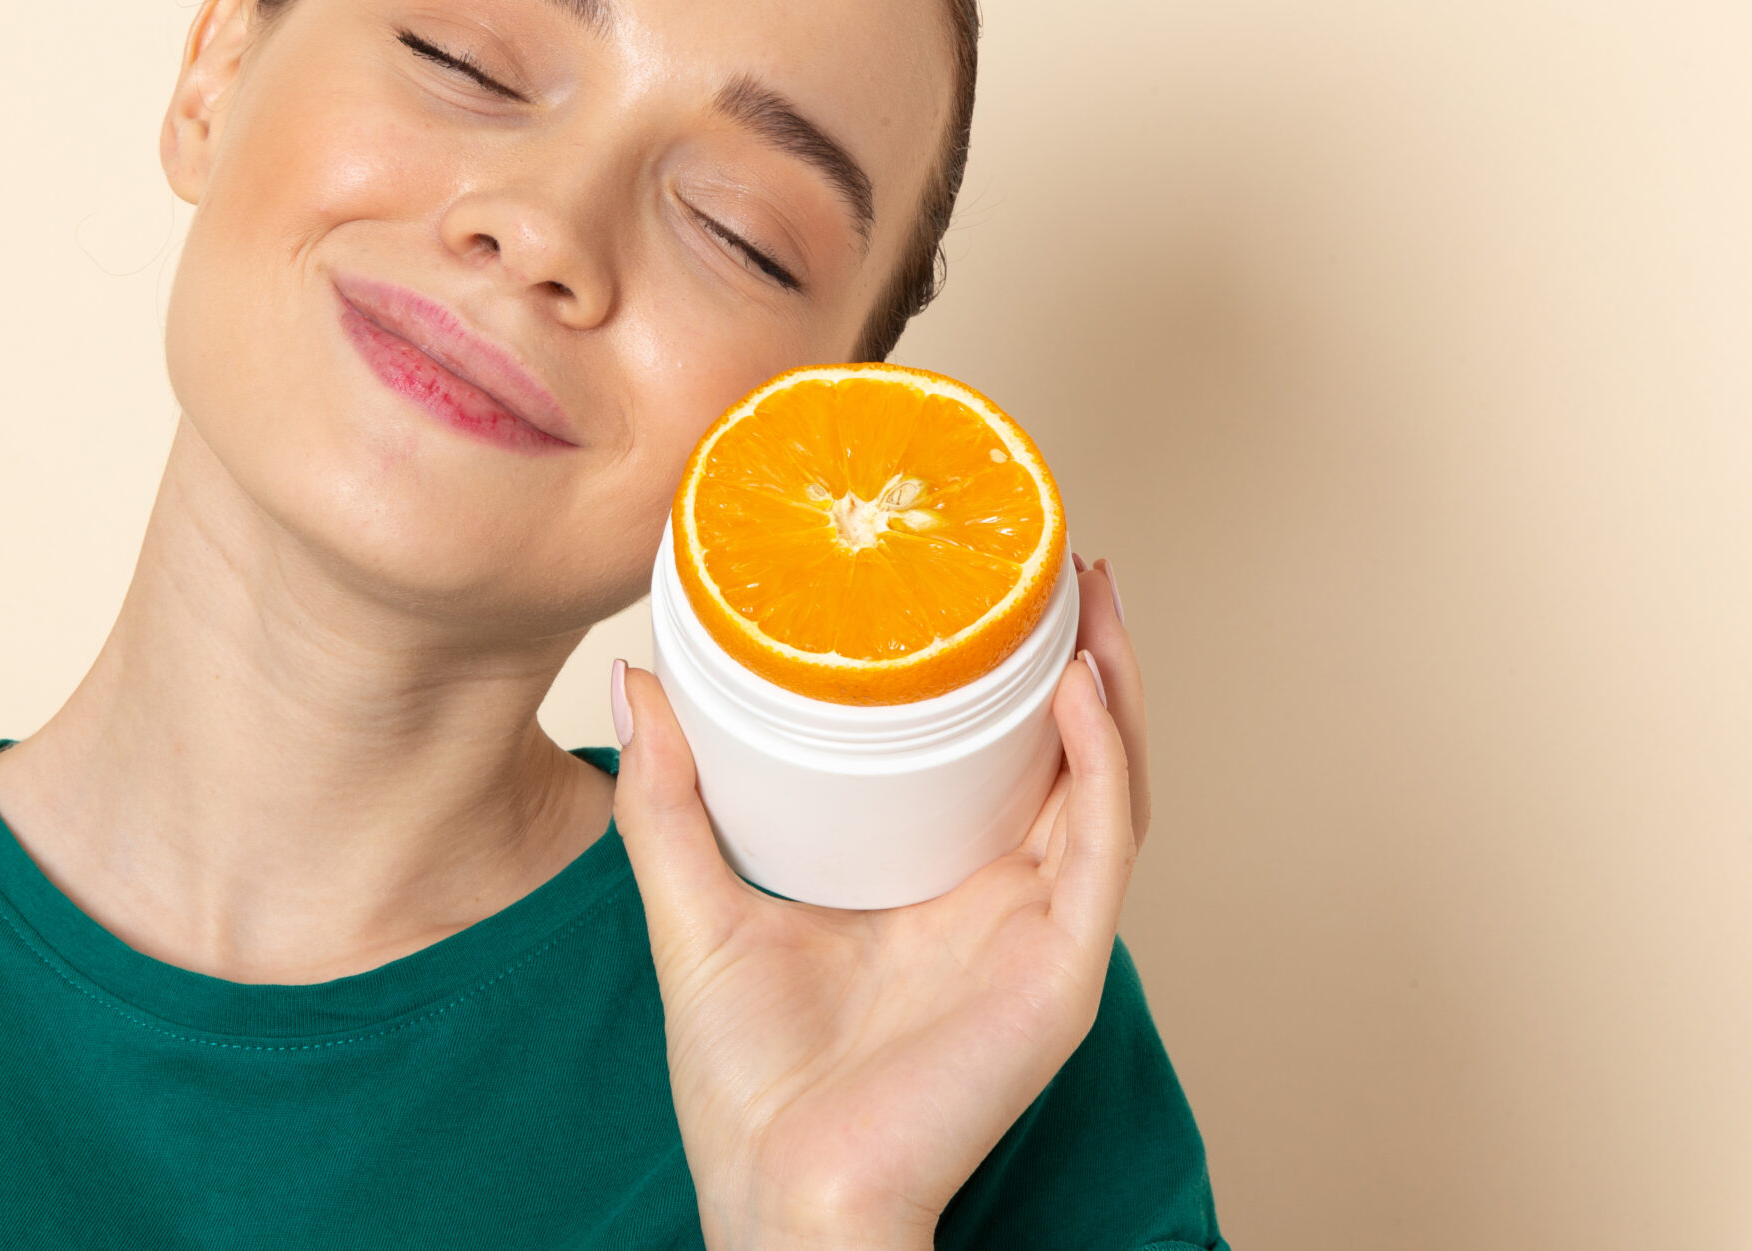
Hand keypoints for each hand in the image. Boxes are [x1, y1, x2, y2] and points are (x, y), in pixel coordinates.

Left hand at [613, 556, 1148, 1250]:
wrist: (780, 1191)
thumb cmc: (748, 1083)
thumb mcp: (694, 905)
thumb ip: (669, 798)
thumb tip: (641, 676)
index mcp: (934, 885)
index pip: (992, 758)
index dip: (1001, 672)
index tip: (979, 582)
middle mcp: (1001, 898)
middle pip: (1069, 754)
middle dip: (1078, 655)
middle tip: (1056, 564)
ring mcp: (1040, 930)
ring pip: (1107, 783)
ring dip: (1110, 685)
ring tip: (1087, 600)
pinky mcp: (1061, 967)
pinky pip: (1104, 845)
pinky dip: (1102, 762)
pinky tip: (1080, 691)